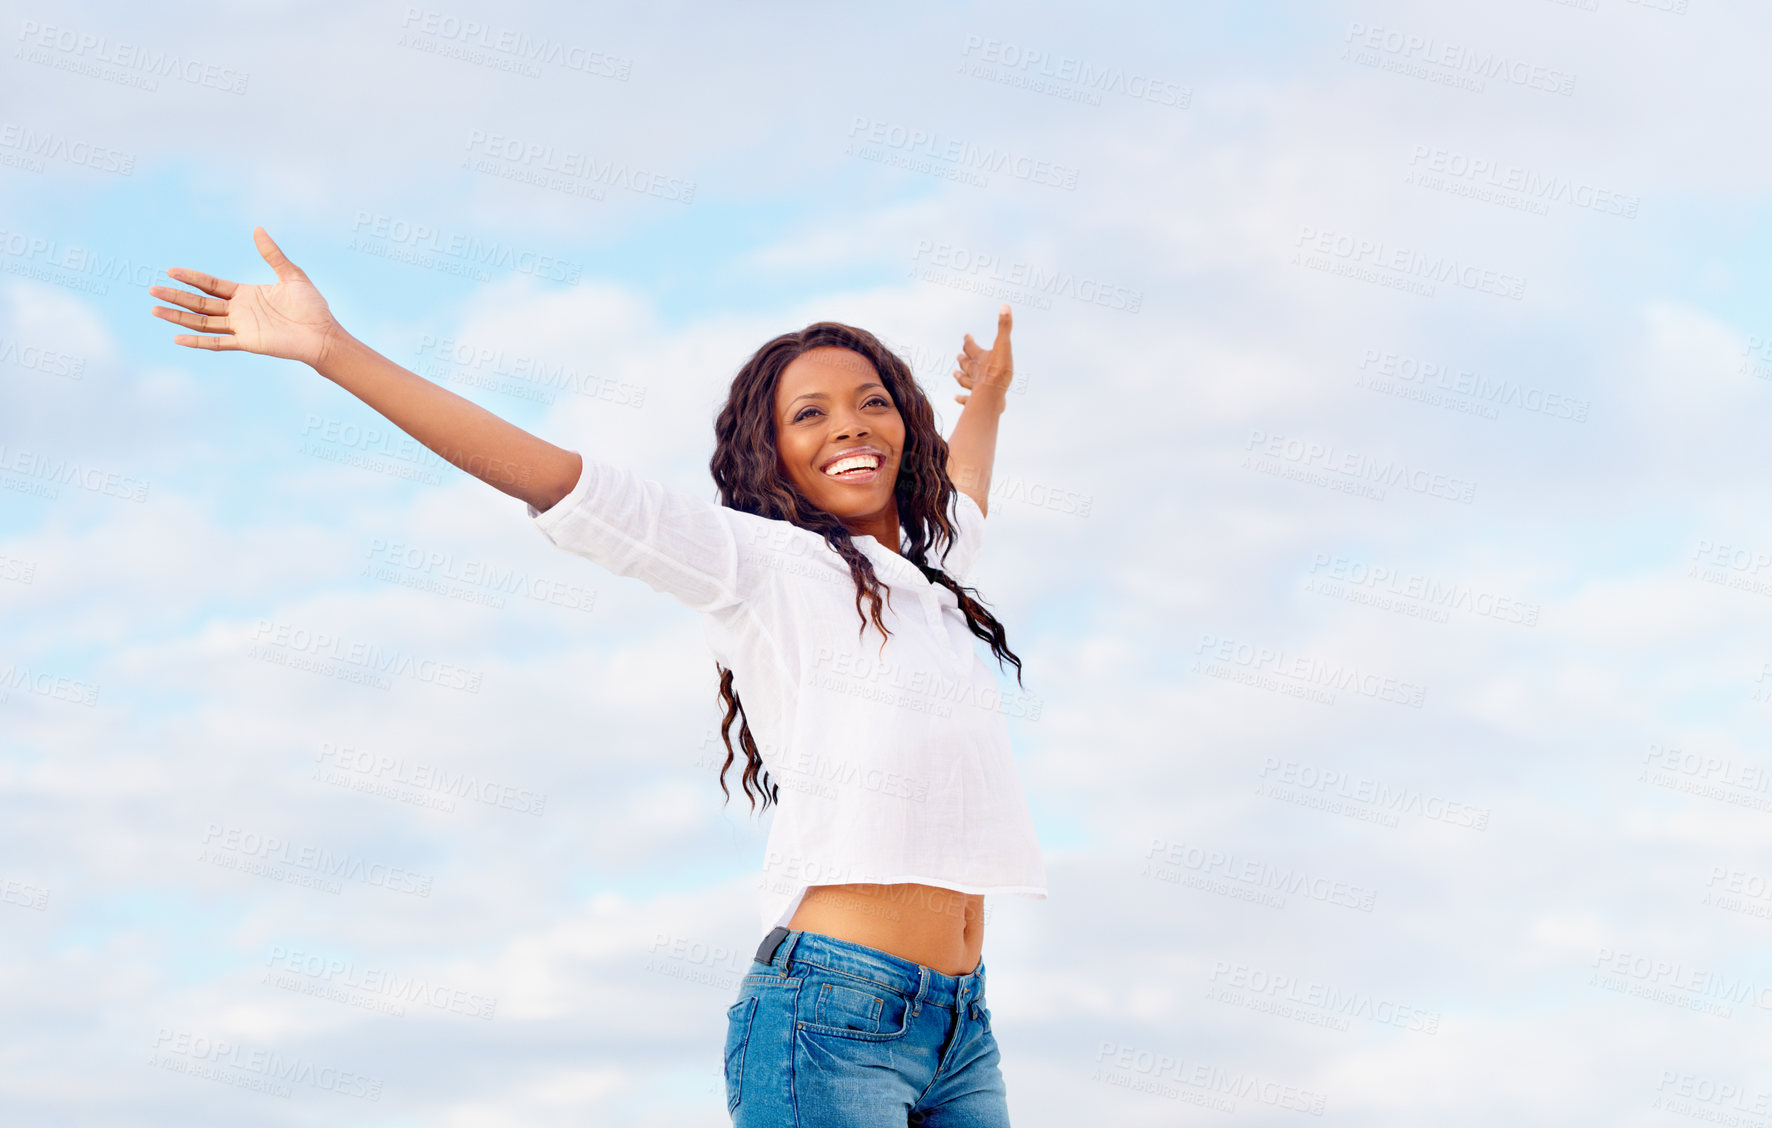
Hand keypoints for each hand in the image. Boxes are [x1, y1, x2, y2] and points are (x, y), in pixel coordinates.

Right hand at [150, 226, 340, 367]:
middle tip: (151, 289)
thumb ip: (272, 254)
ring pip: (202, 322)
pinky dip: (198, 342)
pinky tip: (177, 338)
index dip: (191, 278)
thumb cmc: (312, 306)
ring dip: (179, 316)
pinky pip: (218, 342)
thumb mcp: (291, 275)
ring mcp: (241, 328)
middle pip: (200, 303)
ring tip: (155, 309)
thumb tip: (258, 229)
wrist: (323, 333)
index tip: (170, 271)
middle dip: (177, 296)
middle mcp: (239, 311)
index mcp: (246, 294)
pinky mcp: (248, 343)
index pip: (211, 285)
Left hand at [952, 304, 1013, 406]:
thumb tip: (1005, 306)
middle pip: (967, 364)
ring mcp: (975, 387)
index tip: (966, 336)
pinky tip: (955, 398)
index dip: (969, 341)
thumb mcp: (1003, 345)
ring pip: (965, 380)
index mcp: (981, 358)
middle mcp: (976, 372)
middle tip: (958, 355)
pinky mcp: (978, 401)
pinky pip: (967, 399)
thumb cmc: (998, 371)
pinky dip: (961, 398)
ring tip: (954, 373)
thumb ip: (1004, 327)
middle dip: (963, 359)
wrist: (992, 397)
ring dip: (960, 376)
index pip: (972, 347)